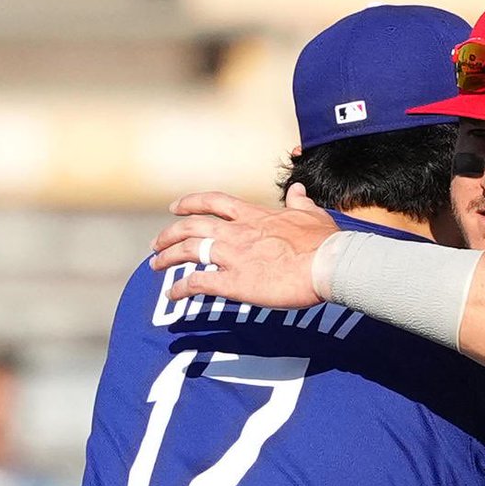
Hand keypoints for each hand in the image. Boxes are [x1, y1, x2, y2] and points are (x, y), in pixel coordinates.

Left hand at [150, 186, 336, 308]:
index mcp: (254, 216)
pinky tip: (172, 294)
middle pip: (191, 227)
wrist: (329, 264)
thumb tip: (297, 191)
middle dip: (169, 234)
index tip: (175, 208)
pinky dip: (180, 288)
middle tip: (157, 243)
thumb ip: (300, 203)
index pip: (214, 203)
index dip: (191, 204)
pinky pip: (198, 283)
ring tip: (155, 266)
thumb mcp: (313, 215)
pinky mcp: (234, 282)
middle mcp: (237, 233)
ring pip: (187, 251)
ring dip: (167, 257)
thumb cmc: (325, 243)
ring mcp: (233, 256)